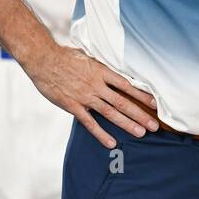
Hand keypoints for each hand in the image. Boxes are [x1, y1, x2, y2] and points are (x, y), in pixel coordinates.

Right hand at [21, 42, 157, 147]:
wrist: (44, 60)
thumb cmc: (65, 56)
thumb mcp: (88, 56)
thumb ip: (101, 66)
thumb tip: (112, 70)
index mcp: (102, 71)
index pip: (127, 85)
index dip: (142, 95)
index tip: (155, 103)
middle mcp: (97, 85)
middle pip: (123, 102)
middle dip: (140, 114)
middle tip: (154, 125)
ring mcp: (86, 97)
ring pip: (111, 113)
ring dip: (127, 124)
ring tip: (141, 133)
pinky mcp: (74, 106)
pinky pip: (90, 123)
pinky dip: (101, 134)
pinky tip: (111, 142)